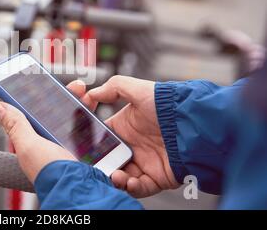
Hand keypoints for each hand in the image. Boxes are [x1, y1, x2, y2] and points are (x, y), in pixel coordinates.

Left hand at [0, 80, 88, 182]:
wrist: (81, 189)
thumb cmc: (52, 173)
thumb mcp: (28, 145)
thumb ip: (15, 125)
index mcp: (35, 140)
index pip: (34, 112)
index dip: (39, 95)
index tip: (43, 79)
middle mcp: (52, 141)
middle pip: (58, 110)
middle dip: (66, 94)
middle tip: (74, 85)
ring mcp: (70, 144)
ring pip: (75, 116)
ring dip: (80, 102)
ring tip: (85, 93)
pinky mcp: (86, 148)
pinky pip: (88, 127)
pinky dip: (91, 116)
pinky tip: (93, 108)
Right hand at [86, 76, 179, 196]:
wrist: (193, 123)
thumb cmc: (167, 104)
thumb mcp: (138, 90)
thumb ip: (113, 88)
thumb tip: (91, 92)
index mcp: (125, 128)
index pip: (102, 139)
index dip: (92, 145)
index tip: (84, 149)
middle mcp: (132, 146)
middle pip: (109, 161)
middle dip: (101, 166)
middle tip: (97, 167)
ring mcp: (144, 162)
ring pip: (121, 177)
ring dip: (115, 179)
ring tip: (115, 176)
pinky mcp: (157, 177)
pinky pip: (140, 188)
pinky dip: (132, 188)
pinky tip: (130, 182)